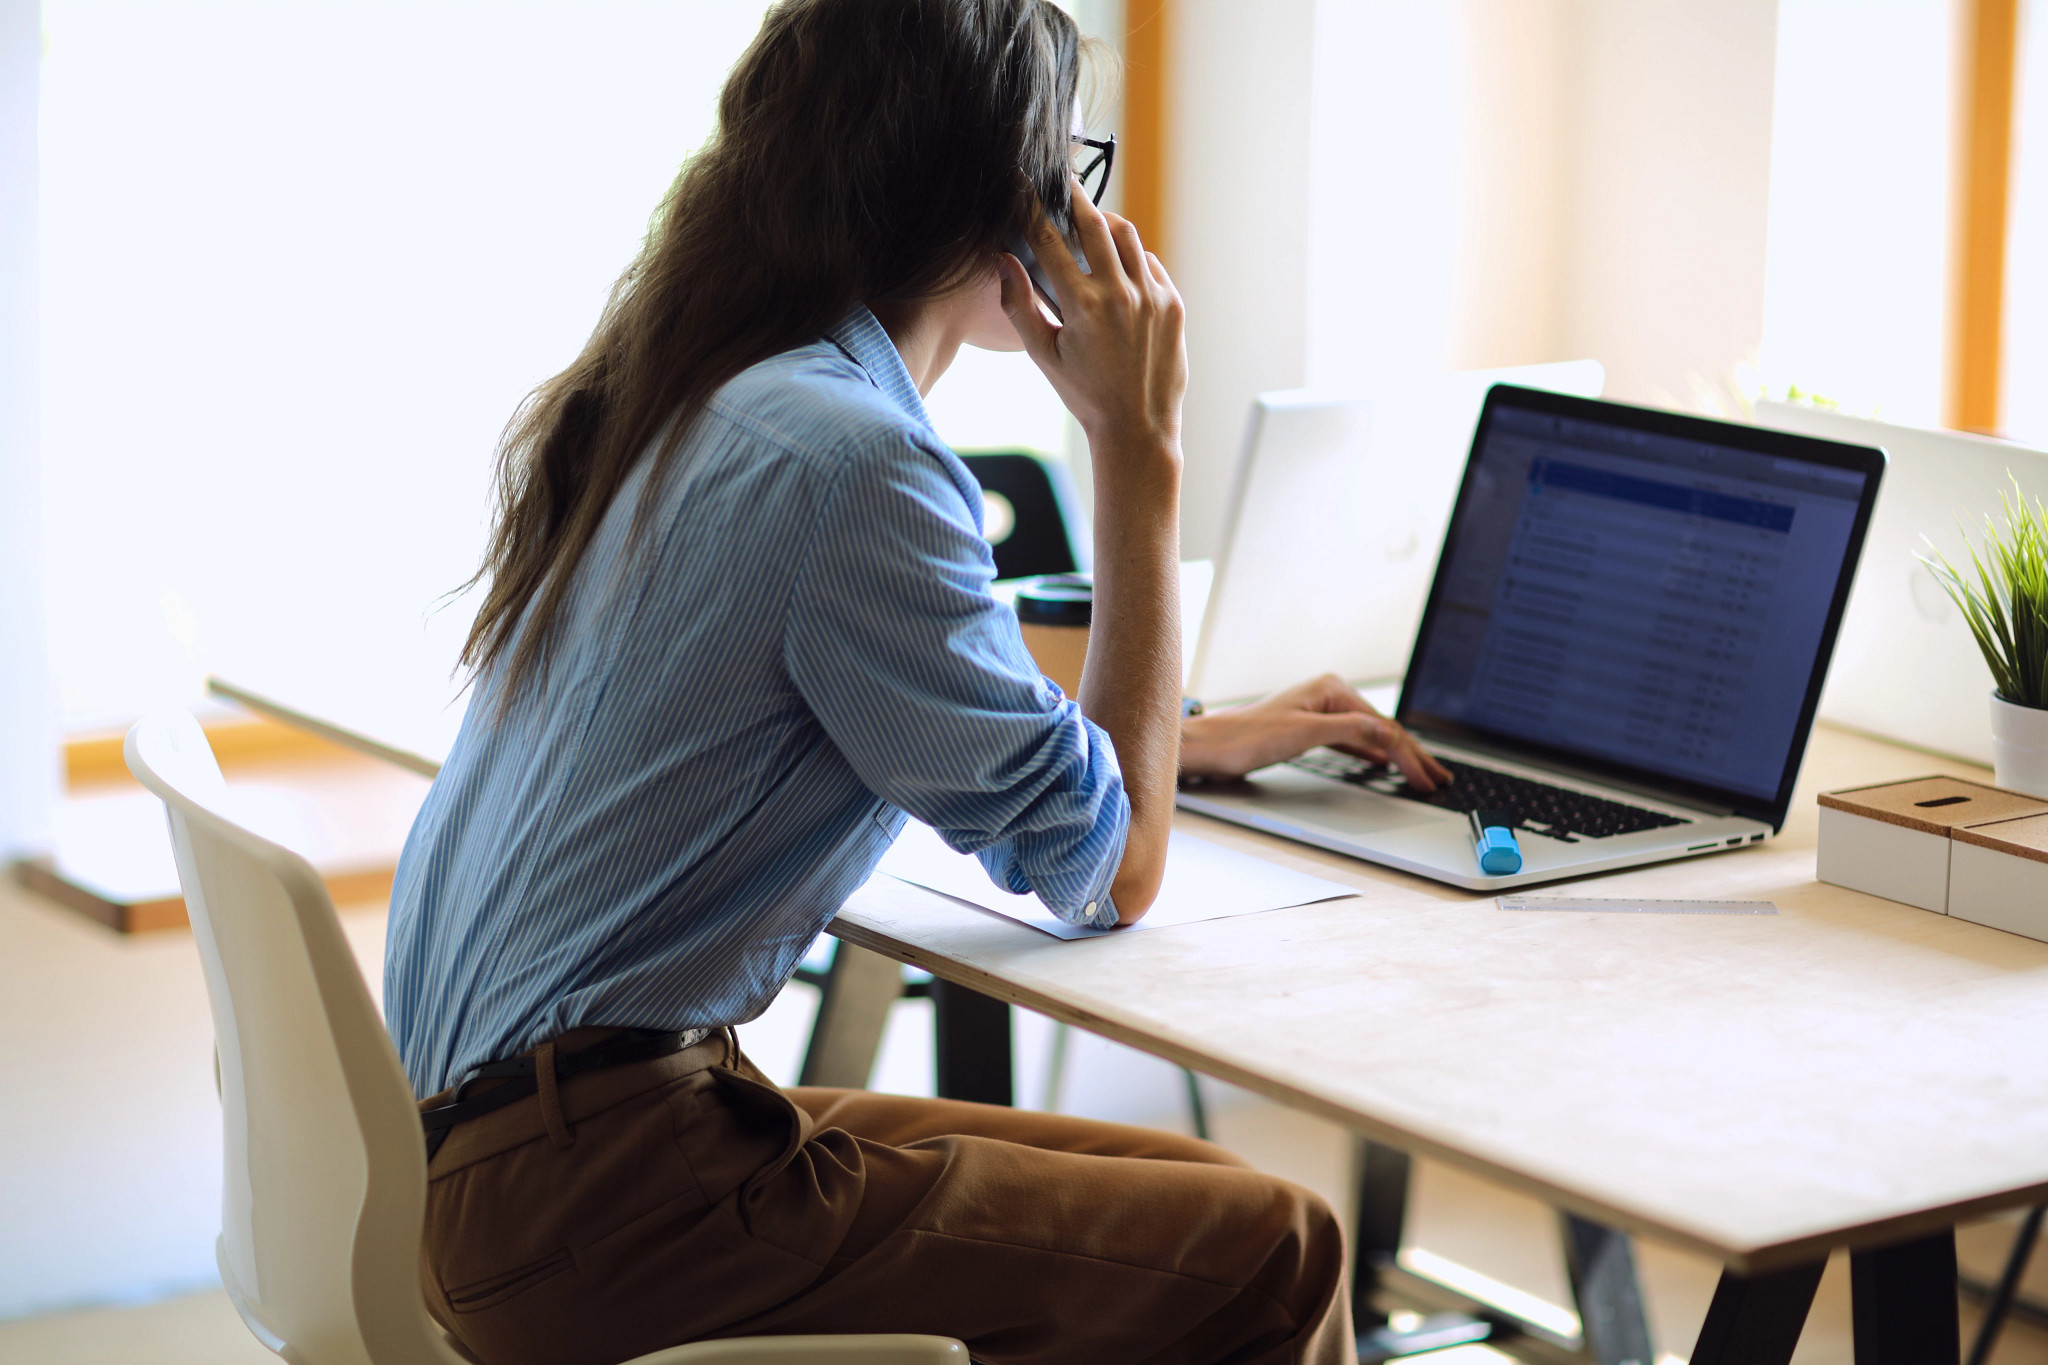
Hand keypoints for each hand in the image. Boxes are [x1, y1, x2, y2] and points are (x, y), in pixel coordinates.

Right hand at [997, 176, 1186, 458]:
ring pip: (1128, 236)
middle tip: (1065, 184)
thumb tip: (1004, 261)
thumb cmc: (1085, 395)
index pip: (1051, 242)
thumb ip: (1019, 306)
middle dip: (1076, 199)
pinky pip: (1149, 264)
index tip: (1025, 190)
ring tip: (1092, 223)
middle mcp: (1120, 295)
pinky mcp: (1173, 304)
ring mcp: (1152, 297)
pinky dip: (1131, 257)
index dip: (1034, 210)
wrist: (1137, 427)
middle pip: (1095, 224)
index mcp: (1083, 307)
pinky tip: (1117, 267)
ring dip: (1107, 223)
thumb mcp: (1042, 355)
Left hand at [1178, 674, 1452, 790]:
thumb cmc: (1247, 737)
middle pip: (1382, 729)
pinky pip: (1352, 741)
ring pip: (1370, 736)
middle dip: (1412, 756)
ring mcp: (1320, 712)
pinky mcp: (1310, 730)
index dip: (1409, 755)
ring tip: (1421, 773)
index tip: (1425, 779)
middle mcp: (1328, 695)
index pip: (1384, 726)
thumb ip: (1350, 730)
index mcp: (1332, 689)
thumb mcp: (1304, 734)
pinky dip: (1371, 753)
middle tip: (1438, 779)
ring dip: (1396, 756)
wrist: (1211, 747)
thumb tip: (1388, 733)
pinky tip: (1382, 762)